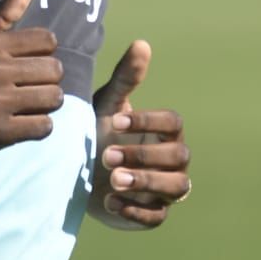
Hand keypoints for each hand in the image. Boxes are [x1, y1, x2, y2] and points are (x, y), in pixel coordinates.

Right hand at [0, 0, 62, 162]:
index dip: (43, 54)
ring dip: (45, 104)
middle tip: (29, 88)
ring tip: (27, 106)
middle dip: (47, 80)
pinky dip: (38, 127)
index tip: (27, 64)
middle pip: (55, 70)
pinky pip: (44, 127)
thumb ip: (1, 14)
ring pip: (54, 98)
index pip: (48, 41)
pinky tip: (21, 125)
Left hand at [89, 40, 190, 229]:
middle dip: (144, 156)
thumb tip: (142, 43)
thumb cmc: (101, 132)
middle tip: (106, 155)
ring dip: (146, 183)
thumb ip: (125, 79)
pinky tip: (109, 200)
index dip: (148, 121)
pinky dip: (136, 211)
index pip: (174, 123)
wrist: (82, 172)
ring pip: (177, 187)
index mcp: (165, 131)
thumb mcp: (109, 106)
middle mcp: (173, 159)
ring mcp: (166, 188)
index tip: (115, 122)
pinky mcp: (153, 213)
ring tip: (113, 180)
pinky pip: (157, 216)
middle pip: (179, 157)